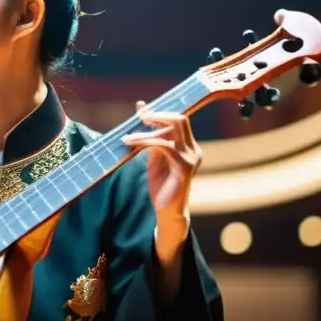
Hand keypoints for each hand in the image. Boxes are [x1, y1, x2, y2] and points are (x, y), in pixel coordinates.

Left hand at [122, 100, 202, 243]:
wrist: (167, 210)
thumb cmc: (161, 183)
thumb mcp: (155, 156)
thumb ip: (151, 137)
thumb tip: (142, 111)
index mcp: (189, 145)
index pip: (179, 120)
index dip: (160, 112)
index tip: (141, 109)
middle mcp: (193, 149)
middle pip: (180, 120)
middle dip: (157, 115)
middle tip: (139, 116)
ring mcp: (191, 158)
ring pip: (169, 132)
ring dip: (145, 132)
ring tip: (127, 137)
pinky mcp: (184, 168)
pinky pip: (164, 146)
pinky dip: (145, 142)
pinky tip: (132, 144)